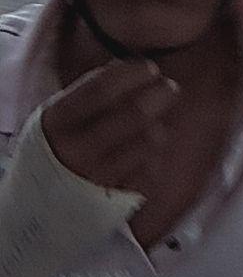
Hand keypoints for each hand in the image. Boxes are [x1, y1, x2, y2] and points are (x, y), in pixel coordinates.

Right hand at [41, 60, 179, 193]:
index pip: (101, 88)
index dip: (132, 74)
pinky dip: (154, 155)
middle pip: (133, 114)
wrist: (37, 208)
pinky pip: (151, 168)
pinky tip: (145, 152)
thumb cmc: (58, 149)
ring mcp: (97, 176)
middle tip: (170, 88)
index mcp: (58, 121)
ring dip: (158, 126)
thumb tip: (133, 68)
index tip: (150, 68)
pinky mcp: (115, 199)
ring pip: (149, 141)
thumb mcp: (62, 116)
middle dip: (159, 95)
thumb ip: (92, 90)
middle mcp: (76, 150)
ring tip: (153, 123)